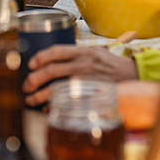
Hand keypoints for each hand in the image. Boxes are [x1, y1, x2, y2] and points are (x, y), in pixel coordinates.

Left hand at [22, 45, 136, 105]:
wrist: (133, 75)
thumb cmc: (111, 64)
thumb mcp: (95, 51)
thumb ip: (76, 53)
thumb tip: (54, 56)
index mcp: (83, 51)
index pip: (56, 51)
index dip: (40, 57)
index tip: (31, 64)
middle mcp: (83, 65)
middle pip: (51, 71)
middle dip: (34, 79)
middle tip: (26, 85)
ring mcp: (86, 81)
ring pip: (56, 89)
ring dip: (39, 95)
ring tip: (31, 99)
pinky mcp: (90, 95)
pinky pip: (68, 102)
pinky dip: (55, 106)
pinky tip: (47, 108)